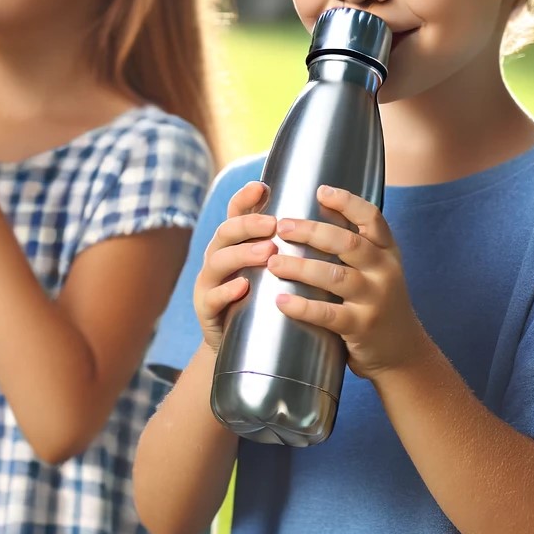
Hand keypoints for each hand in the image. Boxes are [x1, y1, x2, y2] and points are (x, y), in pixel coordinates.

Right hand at [194, 181, 276, 351]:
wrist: (242, 347)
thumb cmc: (263, 299)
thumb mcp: (273, 268)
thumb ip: (290, 246)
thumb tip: (327, 218)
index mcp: (234, 242)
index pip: (236, 212)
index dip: (246, 198)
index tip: (262, 187)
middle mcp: (218, 256)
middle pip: (226, 231)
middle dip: (249, 224)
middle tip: (274, 224)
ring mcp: (209, 282)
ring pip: (219, 261)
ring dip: (242, 253)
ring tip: (267, 252)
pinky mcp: (206, 310)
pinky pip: (212, 298)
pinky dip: (227, 291)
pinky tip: (242, 287)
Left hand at [265, 185, 429, 380]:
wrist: (402, 351)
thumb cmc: (379, 302)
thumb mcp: (378, 269)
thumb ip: (354, 247)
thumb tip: (311, 214)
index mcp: (387, 251)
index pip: (372, 217)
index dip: (347, 201)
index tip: (320, 191)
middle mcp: (384, 271)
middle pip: (348, 242)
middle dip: (311, 231)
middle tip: (281, 226)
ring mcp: (375, 300)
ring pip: (335, 276)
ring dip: (300, 267)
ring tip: (273, 262)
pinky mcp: (362, 327)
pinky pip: (329, 314)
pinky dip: (302, 307)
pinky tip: (280, 301)